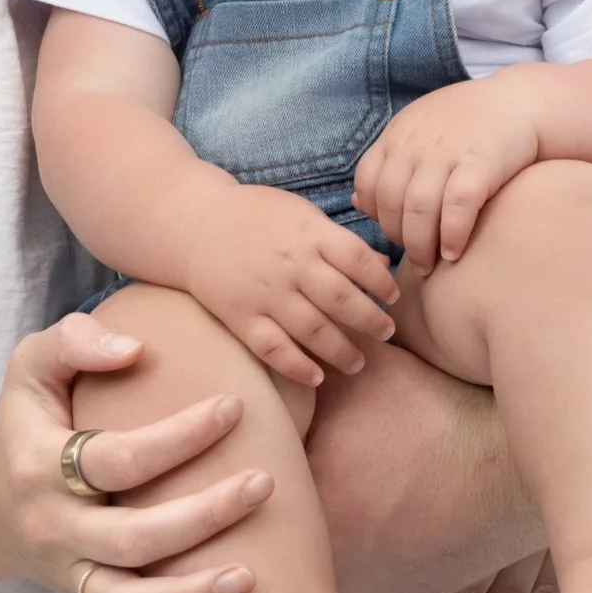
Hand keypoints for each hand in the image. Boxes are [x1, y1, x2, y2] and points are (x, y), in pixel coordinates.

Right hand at [0, 310, 275, 592]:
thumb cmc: (26, 420)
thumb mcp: (30, 366)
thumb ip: (75, 342)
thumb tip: (134, 347)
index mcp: (42, 466)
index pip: (114, 458)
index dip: (176, 437)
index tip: (234, 407)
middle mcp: (55, 530)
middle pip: (130, 539)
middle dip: (201, 516)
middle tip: (264, 483)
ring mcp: (71, 575)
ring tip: (250, 578)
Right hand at [187, 185, 398, 391]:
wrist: (197, 225)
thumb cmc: (258, 216)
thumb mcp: (302, 214)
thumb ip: (340, 241)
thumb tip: (383, 265)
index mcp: (310, 234)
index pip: (357, 261)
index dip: (381, 283)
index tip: (393, 297)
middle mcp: (291, 265)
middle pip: (341, 300)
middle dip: (371, 321)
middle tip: (386, 333)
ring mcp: (265, 294)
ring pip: (313, 330)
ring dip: (342, 350)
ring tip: (358, 362)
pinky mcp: (242, 318)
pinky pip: (273, 349)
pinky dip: (297, 367)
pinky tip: (317, 378)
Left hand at [353, 74, 542, 271]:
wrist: (520, 101)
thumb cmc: (468, 123)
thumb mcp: (418, 131)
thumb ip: (389, 164)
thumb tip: (359, 203)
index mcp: (398, 135)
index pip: (367, 182)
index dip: (375, 213)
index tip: (393, 230)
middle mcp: (416, 143)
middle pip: (389, 200)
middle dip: (397, 237)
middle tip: (413, 258)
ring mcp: (447, 152)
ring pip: (418, 208)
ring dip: (420, 245)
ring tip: (429, 266)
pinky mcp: (480, 162)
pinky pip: (457, 206)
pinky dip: (451, 235)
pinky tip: (453, 252)